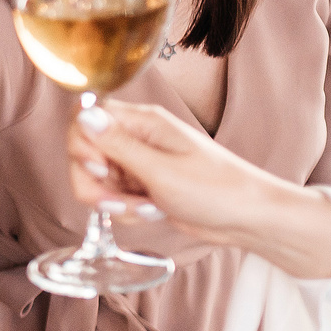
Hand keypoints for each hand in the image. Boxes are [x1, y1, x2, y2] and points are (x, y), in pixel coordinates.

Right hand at [67, 101, 330, 278]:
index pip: (85, 117)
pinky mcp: (141, 184)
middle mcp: (137, 137)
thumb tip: (83, 112)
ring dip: (111, 201)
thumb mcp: (161, 170)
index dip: (82, 146)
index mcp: (144, 121)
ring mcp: (138, 161)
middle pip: (83, 153)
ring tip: (144, 209)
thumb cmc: (216, 189)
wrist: (248, 218)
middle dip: (93, 184)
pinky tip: (151, 212)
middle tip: (119, 203)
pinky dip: (124, 210)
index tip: (100, 169)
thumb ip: (117, 144)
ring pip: (95, 179)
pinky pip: (112, 196)